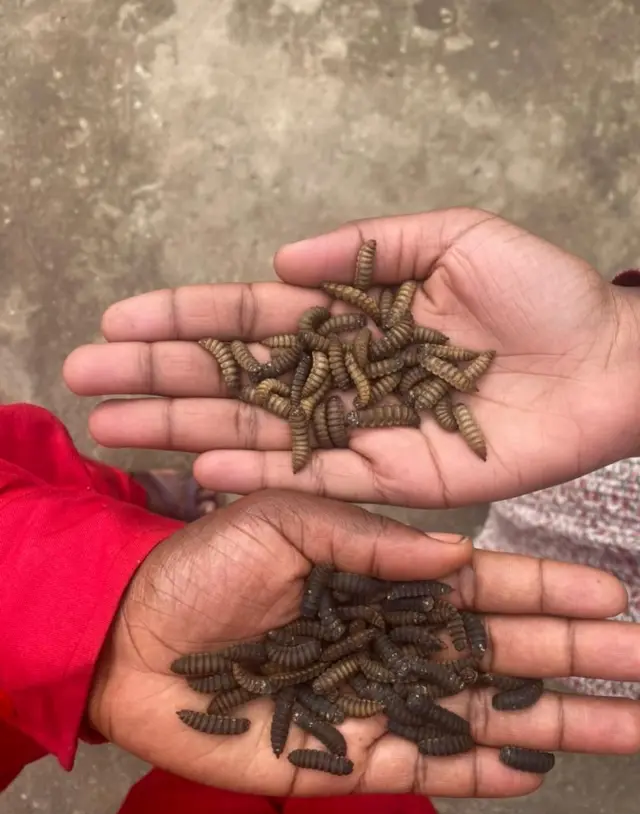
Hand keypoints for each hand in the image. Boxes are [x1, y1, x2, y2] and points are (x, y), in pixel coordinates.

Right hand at [63, 208, 639, 507]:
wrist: (606, 365)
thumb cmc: (540, 293)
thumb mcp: (453, 238)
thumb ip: (367, 248)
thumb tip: (279, 257)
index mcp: (353, 317)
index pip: (252, 315)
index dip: (184, 317)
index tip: (120, 320)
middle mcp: (342, 378)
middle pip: (236, 377)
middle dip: (159, 377)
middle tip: (84, 381)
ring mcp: (361, 431)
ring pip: (257, 430)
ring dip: (185, 430)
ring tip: (115, 429)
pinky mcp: (392, 480)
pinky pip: (312, 478)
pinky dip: (257, 475)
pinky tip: (199, 471)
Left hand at [89, 489, 639, 798]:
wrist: (132, 634)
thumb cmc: (201, 564)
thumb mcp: (280, 517)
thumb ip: (370, 538)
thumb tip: (458, 552)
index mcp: (380, 575)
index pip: (481, 585)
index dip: (545, 587)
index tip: (608, 590)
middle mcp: (392, 638)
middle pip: (502, 650)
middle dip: (578, 655)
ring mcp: (375, 700)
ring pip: (483, 712)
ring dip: (556, 721)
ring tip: (629, 723)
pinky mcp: (346, 756)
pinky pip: (428, 763)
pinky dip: (480, 769)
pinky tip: (533, 769)